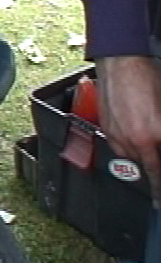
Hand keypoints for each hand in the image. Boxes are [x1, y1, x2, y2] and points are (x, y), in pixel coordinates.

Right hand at [96, 55, 160, 204]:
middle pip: (149, 169)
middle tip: (158, 183)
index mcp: (153, 136)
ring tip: (149, 148)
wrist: (121, 62)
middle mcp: (133, 141)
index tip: (160, 199)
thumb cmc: (149, 78)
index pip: (159, 170)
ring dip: (144, 160)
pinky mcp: (106, 129)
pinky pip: (120, 148)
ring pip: (133, 161)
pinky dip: (130, 148)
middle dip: (155, 174)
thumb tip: (159, 144)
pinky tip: (137, 138)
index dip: (160, 187)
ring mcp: (117, 136)